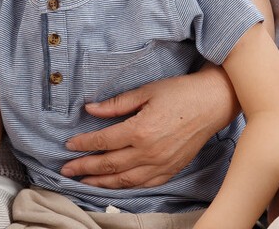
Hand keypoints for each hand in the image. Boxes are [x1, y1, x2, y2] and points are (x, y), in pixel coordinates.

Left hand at [60, 68, 235, 188]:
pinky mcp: (171, 170)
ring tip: (84, 181)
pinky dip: (125, 186)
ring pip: (124, 180)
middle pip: (109, 164)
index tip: (68, 146)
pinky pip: (143, 184)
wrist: (212, 103)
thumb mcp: (145, 92)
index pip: (103, 141)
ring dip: (101, 182)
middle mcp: (148, 152)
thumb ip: (116, 104)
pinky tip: (114, 184)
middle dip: (84, 168)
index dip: (83, 144)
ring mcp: (160, 164)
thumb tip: (90, 109)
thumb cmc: (179, 93)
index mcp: (139, 130)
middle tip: (66, 170)